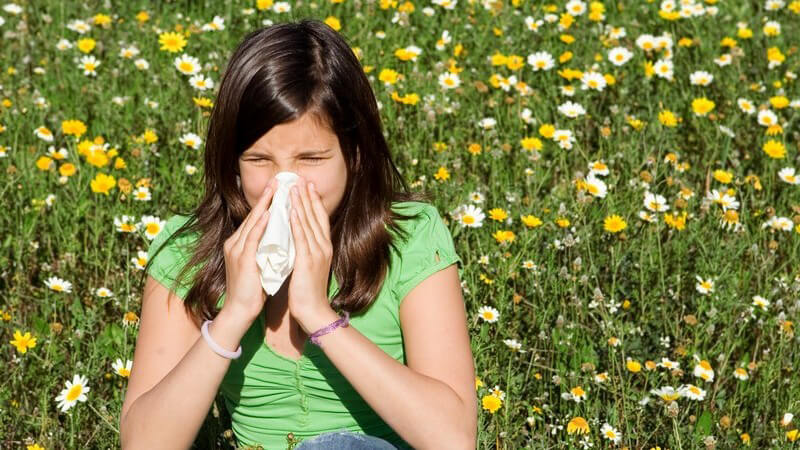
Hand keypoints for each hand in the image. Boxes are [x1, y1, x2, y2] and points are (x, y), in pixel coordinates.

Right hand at [222, 177, 277, 321]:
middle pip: (254, 215)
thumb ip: (266, 249)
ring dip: (265, 205)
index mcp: (240, 243)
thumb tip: (280, 237)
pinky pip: (252, 238)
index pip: (256, 218)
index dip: (268, 202)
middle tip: (279, 180)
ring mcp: (237, 250)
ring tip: (276, 189)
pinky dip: (260, 225)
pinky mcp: (241, 259)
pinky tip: (268, 214)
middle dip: (267, 197)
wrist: (240, 311)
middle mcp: (235, 242)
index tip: (280, 188)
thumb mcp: (260, 263)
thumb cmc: (252, 290)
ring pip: (253, 222)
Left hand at [287, 176, 334, 332]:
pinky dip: (297, 223)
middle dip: (308, 196)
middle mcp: (323, 247)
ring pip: (309, 223)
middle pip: (316, 216)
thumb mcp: (310, 265)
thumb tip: (298, 237)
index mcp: (324, 247)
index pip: (320, 219)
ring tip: (295, 188)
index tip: (308, 185)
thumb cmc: (308, 291)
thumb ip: (306, 249)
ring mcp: (317, 254)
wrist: (313, 311)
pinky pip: (302, 238)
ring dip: (302, 204)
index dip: (314, 201)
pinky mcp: (307, 261)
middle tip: (301, 178)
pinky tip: (292, 211)